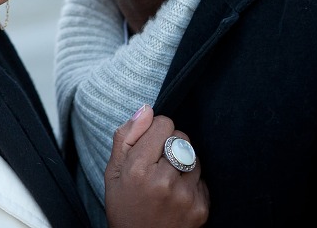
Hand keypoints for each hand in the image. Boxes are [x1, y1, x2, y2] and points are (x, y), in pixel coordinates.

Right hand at [104, 105, 208, 227]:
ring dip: (183, 163)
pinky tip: (177, 195)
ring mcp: (185, 196)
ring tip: (167, 181)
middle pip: (182, 137)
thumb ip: (126, 136)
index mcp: (138, 168)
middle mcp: (163, 181)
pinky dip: (192, 183)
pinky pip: (203, 178)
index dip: (155, 131)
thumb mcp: (113, 172)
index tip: (148, 146)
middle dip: (170, 145)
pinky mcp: (201, 208)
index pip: (164, 124)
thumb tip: (146, 109)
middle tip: (157, 166)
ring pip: (194, 156)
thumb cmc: (124, 206)